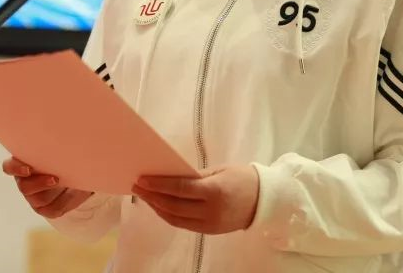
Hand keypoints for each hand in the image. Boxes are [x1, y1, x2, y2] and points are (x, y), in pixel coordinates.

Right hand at [2, 156, 92, 218]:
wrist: (82, 169)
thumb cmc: (68, 154)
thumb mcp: (61, 149)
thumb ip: (53, 149)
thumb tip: (56, 146)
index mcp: (23, 163)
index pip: (9, 167)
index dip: (15, 169)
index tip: (29, 169)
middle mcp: (25, 180)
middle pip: (24, 187)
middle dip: (40, 184)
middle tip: (55, 178)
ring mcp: (34, 196)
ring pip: (38, 200)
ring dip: (54, 192)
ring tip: (66, 182)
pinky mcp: (45, 208)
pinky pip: (51, 210)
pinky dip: (64, 202)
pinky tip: (71, 193)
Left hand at [131, 164, 259, 234]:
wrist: (265, 201)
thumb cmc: (242, 178)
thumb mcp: (220, 170)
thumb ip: (196, 175)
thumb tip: (170, 176)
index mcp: (214, 191)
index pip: (179, 188)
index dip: (158, 184)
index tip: (142, 179)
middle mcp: (210, 211)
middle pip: (173, 205)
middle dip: (152, 196)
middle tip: (137, 186)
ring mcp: (209, 224)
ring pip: (174, 218)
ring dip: (156, 207)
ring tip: (145, 196)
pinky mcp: (209, 231)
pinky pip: (182, 224)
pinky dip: (168, 215)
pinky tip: (159, 206)